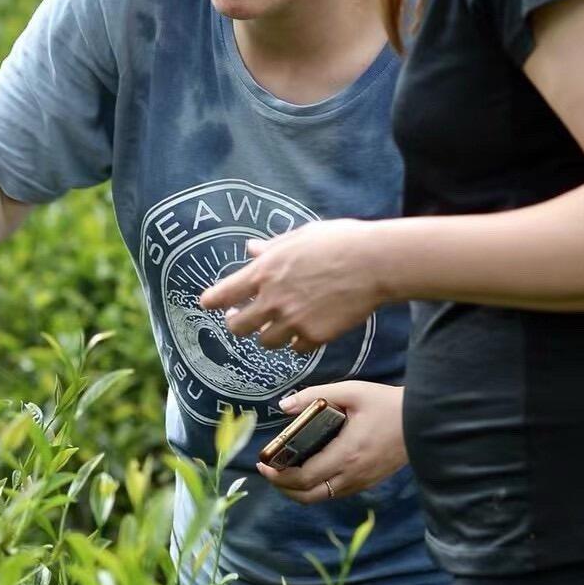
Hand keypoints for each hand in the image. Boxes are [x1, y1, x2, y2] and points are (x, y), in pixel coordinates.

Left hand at [199, 218, 387, 349]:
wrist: (374, 263)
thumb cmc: (339, 241)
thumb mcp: (300, 237)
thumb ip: (271, 248)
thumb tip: (250, 249)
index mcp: (264, 271)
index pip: (223, 294)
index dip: (213, 301)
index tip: (208, 303)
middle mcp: (273, 299)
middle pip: (238, 326)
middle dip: (238, 323)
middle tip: (242, 319)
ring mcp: (293, 321)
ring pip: (266, 342)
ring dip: (269, 334)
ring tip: (278, 325)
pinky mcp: (315, 336)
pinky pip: (296, 347)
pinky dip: (298, 341)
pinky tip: (306, 330)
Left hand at [257, 381, 405, 505]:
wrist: (423, 421)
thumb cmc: (386, 404)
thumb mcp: (352, 391)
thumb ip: (316, 396)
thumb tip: (284, 405)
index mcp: (346, 454)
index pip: (303, 477)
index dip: (277, 475)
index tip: (262, 462)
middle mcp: (352, 475)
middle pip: (307, 495)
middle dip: (282, 486)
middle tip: (268, 470)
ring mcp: (361, 482)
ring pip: (321, 498)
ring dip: (298, 490)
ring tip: (284, 472)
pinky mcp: (367, 483)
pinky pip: (335, 493)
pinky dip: (316, 488)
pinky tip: (309, 471)